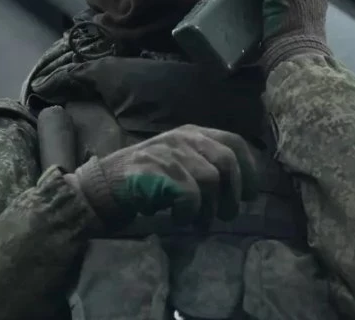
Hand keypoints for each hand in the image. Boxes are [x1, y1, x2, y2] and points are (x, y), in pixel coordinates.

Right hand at [68, 125, 258, 226]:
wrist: (103, 186)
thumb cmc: (147, 179)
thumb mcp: (180, 163)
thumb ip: (207, 165)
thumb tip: (242, 189)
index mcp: (193, 133)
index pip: (234, 142)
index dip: (249, 169)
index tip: (251, 194)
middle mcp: (183, 138)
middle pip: (227, 161)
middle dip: (233, 192)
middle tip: (226, 215)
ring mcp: (169, 152)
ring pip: (210, 179)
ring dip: (209, 207)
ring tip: (199, 221)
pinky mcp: (156, 171)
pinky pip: (189, 194)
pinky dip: (189, 212)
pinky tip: (180, 219)